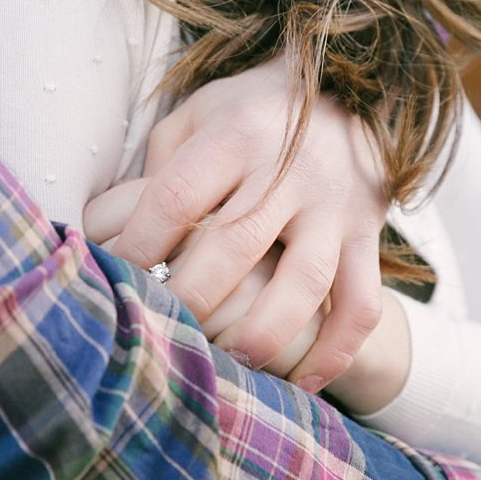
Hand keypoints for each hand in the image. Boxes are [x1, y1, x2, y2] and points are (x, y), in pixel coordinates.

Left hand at [97, 56, 388, 387]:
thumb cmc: (251, 117)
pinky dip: (337, 349)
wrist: (350, 96)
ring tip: (231, 364)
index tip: (115, 281)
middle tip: (161, 331)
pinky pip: (362, 304)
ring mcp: (337, 207)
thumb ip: (160, 164)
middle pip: (235, 244)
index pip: (177, 197)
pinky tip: (304, 383)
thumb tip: (113, 229)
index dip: (139, 247)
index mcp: (238, 134)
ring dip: (265, 331)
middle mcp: (292, 170)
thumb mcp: (200, 113)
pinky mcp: (368, 237)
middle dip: (190, 298)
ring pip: (306, 280)